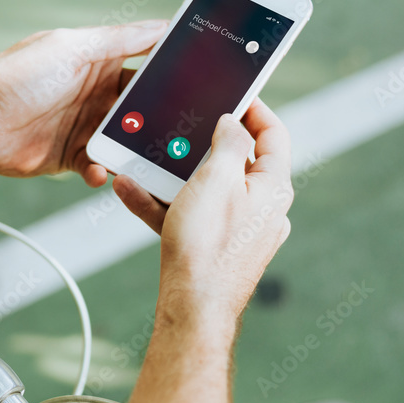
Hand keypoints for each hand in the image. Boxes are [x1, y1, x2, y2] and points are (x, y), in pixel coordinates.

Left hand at [0, 21, 167, 186]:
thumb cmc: (15, 76)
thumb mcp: (70, 48)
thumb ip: (119, 39)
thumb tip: (162, 25)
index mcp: (100, 61)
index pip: (148, 63)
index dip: (173, 70)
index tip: (202, 78)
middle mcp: (98, 93)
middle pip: (144, 107)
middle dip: (162, 118)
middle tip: (183, 129)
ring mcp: (86, 126)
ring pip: (127, 141)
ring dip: (136, 150)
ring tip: (147, 158)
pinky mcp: (72, 155)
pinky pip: (100, 166)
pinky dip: (103, 171)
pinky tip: (98, 171)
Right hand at [114, 99, 292, 402]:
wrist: (192, 309)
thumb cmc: (208, 244)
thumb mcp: (216, 178)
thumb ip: (228, 143)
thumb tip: (233, 125)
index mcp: (273, 189)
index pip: (274, 136)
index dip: (255, 110)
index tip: (234, 94)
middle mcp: (261, 210)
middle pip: (236, 162)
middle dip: (201, 143)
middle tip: (179, 126)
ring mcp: (238, 232)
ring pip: (205, 190)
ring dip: (171, 174)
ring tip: (141, 161)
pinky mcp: (213, 249)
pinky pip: (187, 215)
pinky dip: (162, 203)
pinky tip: (129, 192)